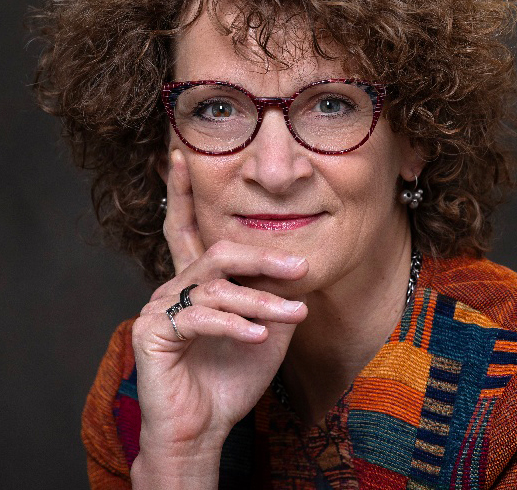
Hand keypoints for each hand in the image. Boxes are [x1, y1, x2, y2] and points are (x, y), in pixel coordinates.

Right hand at [131, 150, 307, 486]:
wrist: (205, 428)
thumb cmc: (233, 375)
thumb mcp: (264, 327)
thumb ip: (273, 294)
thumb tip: (298, 267)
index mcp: (196, 279)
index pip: (187, 226)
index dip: (182, 190)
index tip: (178, 154)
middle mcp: (173, 285)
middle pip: (216, 250)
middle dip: (260, 257)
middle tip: (298, 268)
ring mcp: (160, 307)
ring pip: (215, 286)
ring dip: (260, 301)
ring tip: (296, 315)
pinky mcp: (152, 332)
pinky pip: (200, 317)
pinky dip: (235, 325)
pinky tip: (259, 337)